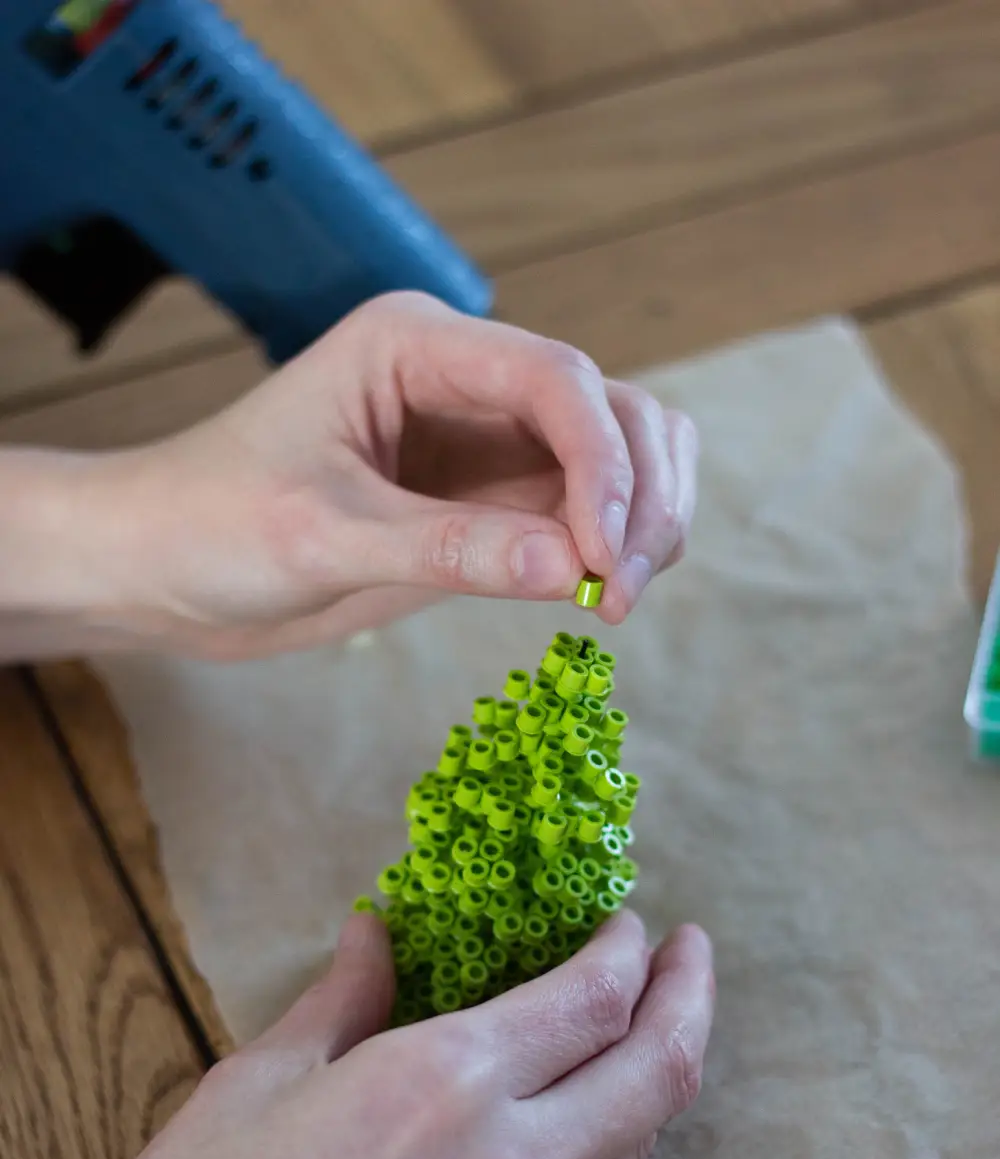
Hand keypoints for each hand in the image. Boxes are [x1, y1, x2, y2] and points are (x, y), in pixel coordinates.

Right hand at [0, 910, 712, 1158]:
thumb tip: (380, 933)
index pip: (591, 999)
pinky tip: (535, 1146)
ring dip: (647, 1082)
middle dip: (689, 1000)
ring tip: (633, 1038)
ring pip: (629, 1153)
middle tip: (691, 956)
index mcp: (440, 1085)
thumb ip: (341, 999)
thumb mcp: (252, 1084)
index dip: (626, 950)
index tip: (630, 923)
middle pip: (657, 1073)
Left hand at [81, 292, 696, 657]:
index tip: (606, 558)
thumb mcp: (322, 536)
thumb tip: (574, 567)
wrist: (164, 568)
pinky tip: (594, 595)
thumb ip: (447, 548)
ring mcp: (485, 443)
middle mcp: (466, 379)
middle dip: (641, 494)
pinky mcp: (488, 504)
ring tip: (617, 600)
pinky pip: (583, 513)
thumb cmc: (213, 525)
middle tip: (621, 592)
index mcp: (418, 345)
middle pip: (613, 408)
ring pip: (619, 455)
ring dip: (645, 518)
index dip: (604, 465)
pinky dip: (613, 548)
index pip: (556, 379)